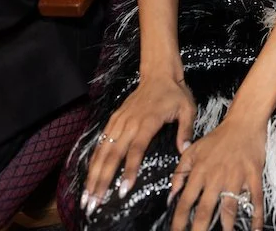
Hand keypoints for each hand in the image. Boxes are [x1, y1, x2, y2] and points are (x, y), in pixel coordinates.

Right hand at [82, 75, 195, 215]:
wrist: (159, 73)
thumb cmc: (175, 93)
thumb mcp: (187, 109)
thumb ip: (185, 130)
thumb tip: (184, 150)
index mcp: (148, 121)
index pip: (136, 149)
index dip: (129, 170)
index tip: (124, 189)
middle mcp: (130, 122)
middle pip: (113, 154)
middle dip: (103, 179)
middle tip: (96, 200)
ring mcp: (119, 120)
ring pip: (103, 149)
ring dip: (94, 172)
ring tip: (88, 193)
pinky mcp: (114, 118)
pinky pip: (102, 140)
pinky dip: (94, 157)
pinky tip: (90, 172)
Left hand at [169, 116, 265, 230]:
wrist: (244, 122)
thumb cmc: (218, 137)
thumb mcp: (192, 151)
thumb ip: (179, 172)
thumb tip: (171, 195)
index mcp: (200, 172)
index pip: (186, 201)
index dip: (179, 220)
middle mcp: (216, 177)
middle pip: (205, 210)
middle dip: (199, 229)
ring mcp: (236, 177)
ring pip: (230, 207)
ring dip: (227, 226)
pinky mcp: (253, 175)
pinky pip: (256, 198)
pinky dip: (257, 215)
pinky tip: (256, 228)